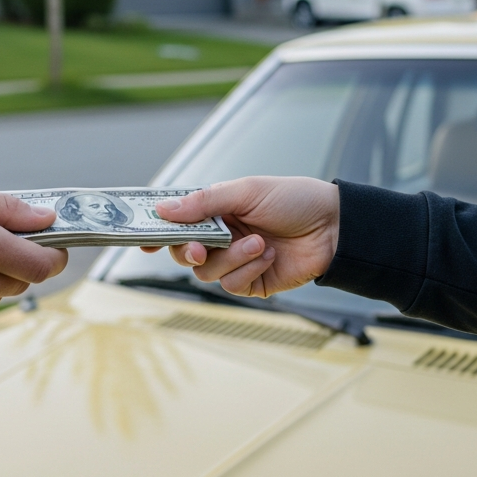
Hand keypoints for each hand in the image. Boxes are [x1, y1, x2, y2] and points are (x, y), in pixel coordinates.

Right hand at [149, 176, 338, 297]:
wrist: (334, 227)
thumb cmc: (294, 200)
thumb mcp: (247, 191)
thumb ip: (205, 202)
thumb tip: (163, 210)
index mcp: (217, 210)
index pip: (178, 222)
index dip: (158, 230)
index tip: (143, 238)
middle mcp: (222, 237)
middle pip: (184, 252)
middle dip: (187, 251)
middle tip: (199, 249)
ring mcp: (236, 261)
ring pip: (206, 272)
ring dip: (230, 258)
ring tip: (258, 242)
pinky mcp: (252, 283)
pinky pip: (232, 285)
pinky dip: (248, 269)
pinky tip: (268, 255)